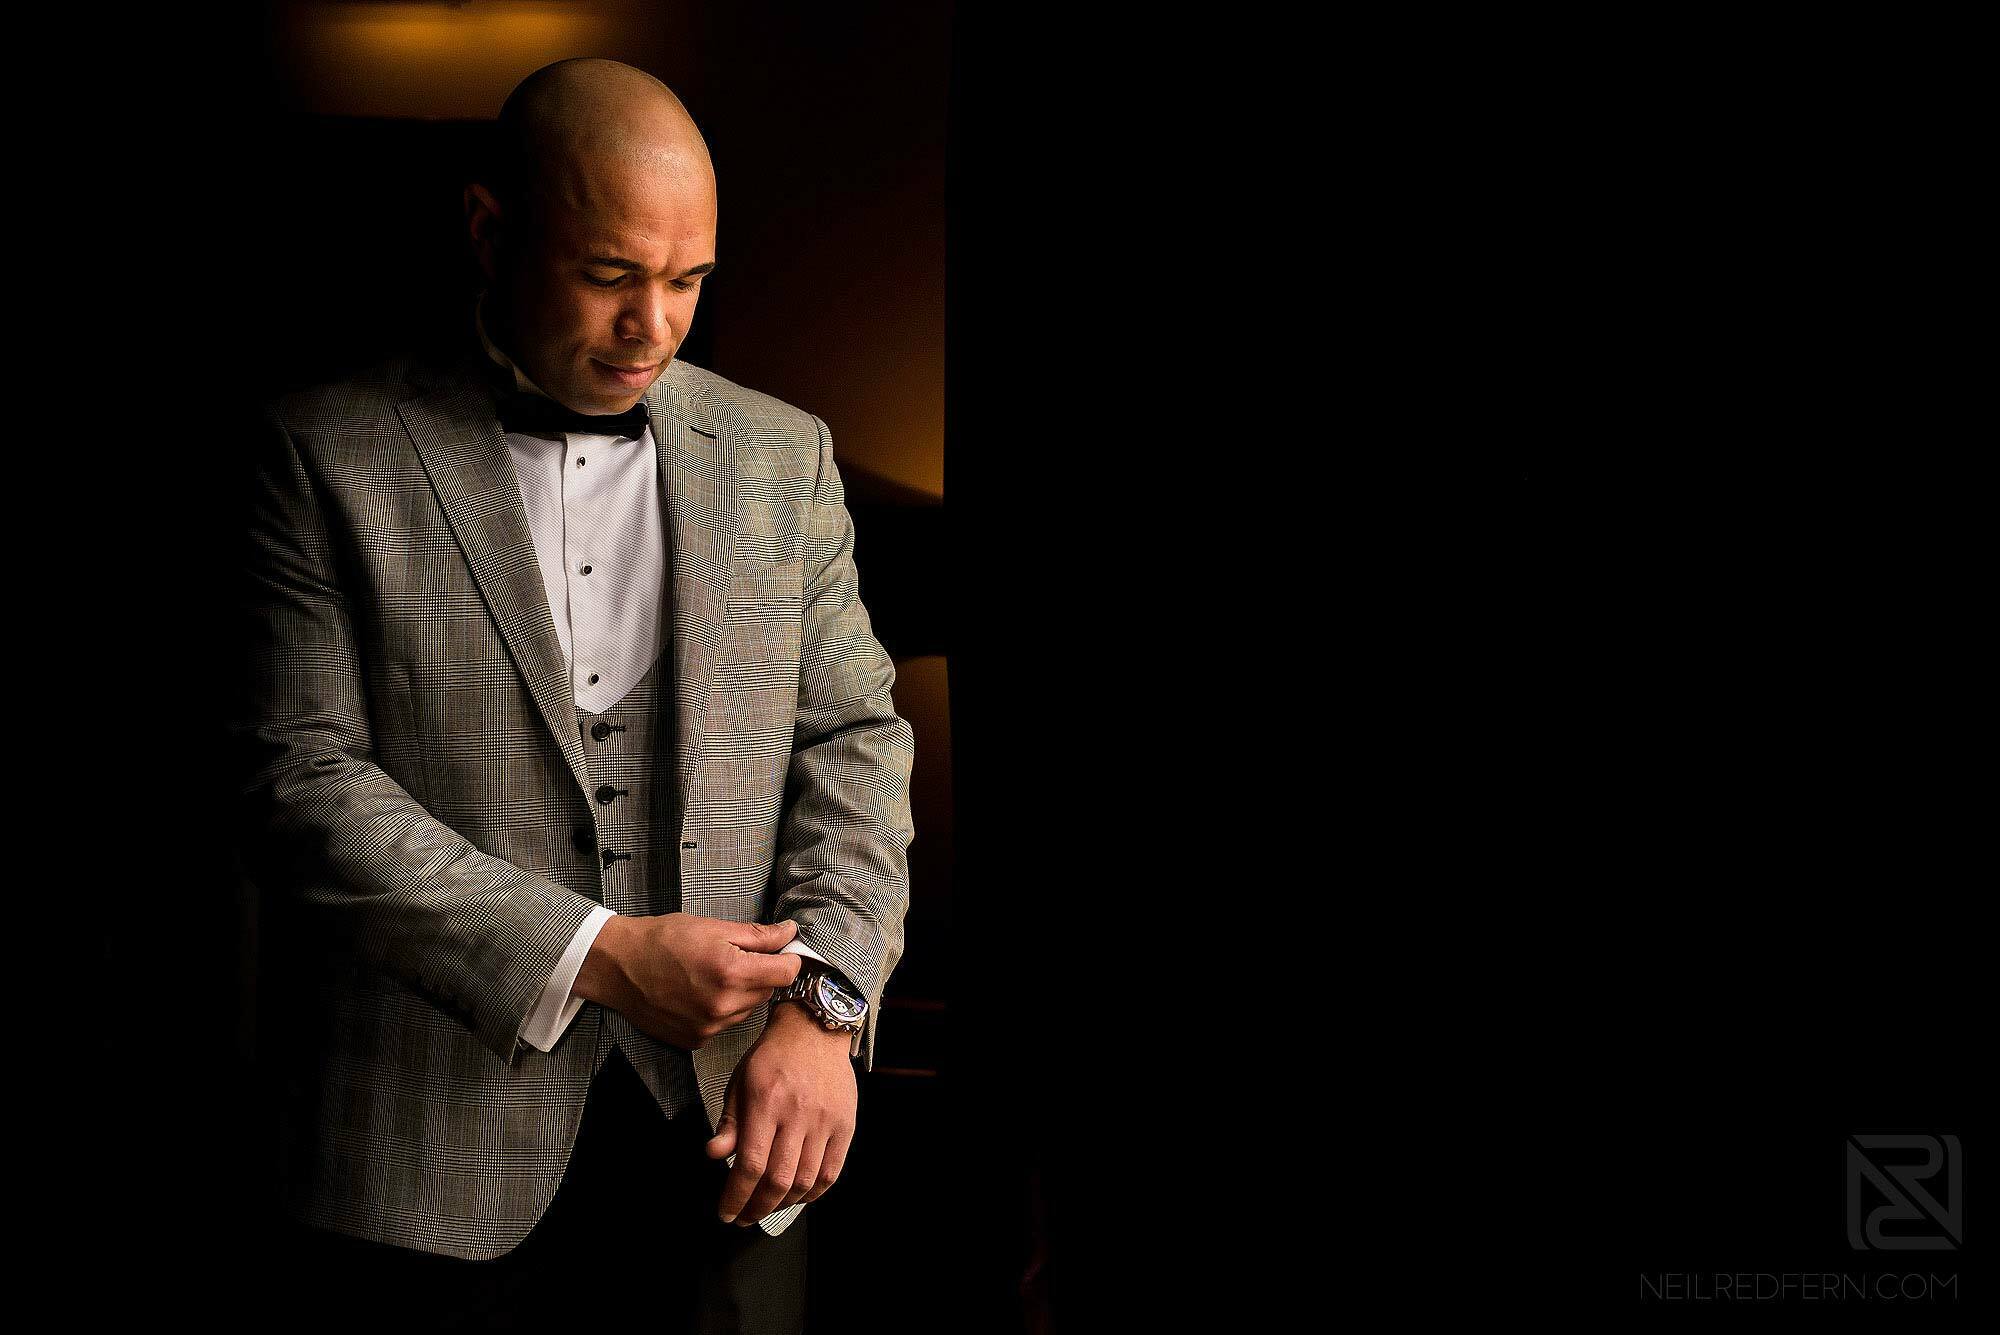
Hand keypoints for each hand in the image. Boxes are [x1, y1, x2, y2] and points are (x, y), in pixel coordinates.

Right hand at [573, 913, 802, 1049]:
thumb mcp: (713, 927)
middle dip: (760, 974)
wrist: (619, 966)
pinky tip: (698, 994)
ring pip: (747, 1009)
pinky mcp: (696, 1039)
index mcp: (731, 972)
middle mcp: (723, 1005)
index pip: (787, 973)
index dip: (787, 958)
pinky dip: (720, 1010)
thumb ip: (758, 935)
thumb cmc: (661, 941)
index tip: (781, 951)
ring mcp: (709, 1027)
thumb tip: (789, 933)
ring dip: (740, 993)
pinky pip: (724, 1024)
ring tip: (710, 975)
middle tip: (733, 957)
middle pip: (768, 992)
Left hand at [705, 1000, 857, 1224]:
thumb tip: (714, 1154)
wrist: (814, 1030)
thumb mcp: (739, 1082)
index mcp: (766, 1103)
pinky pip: (831, 1172)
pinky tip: (798, 1197)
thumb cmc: (772, 1057)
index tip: (727, 1213)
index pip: (750, 1164)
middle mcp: (797, 1115)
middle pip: (779, 1180)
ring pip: (805, 1181)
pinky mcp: (845, 1125)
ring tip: (768, 1207)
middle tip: (745, 1217)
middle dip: (757, 1208)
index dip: (736, 1196)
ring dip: (783, 1204)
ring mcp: (825, 1121)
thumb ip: (729, 1122)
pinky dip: (814, 1193)